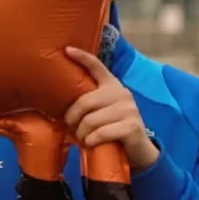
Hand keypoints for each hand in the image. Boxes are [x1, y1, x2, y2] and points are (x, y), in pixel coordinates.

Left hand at [63, 47, 159, 170]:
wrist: (139, 149)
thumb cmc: (113, 128)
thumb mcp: (103, 110)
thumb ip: (89, 102)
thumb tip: (59, 103)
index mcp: (112, 85)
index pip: (97, 66)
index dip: (82, 57)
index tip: (67, 50)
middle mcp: (121, 93)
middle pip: (85, 101)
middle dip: (72, 118)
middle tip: (70, 128)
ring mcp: (129, 109)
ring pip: (91, 121)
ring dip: (81, 134)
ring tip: (82, 139)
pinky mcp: (132, 127)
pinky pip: (101, 133)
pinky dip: (91, 141)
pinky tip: (91, 144)